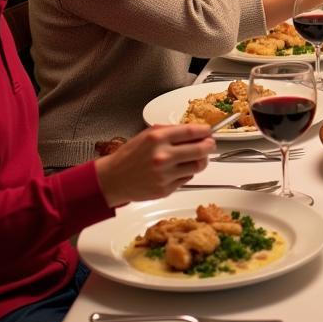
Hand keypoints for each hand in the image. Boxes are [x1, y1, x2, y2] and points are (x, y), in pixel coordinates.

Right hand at [95, 124, 215, 207]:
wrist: (112, 179)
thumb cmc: (130, 155)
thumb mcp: (148, 134)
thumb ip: (172, 131)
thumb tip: (196, 131)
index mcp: (158, 138)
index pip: (192, 132)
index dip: (206, 131)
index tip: (209, 131)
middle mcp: (162, 156)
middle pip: (201, 150)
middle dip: (210, 145)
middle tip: (209, 144)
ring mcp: (164, 175)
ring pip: (198, 166)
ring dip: (201, 160)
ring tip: (196, 157)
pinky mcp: (165, 190)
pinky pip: (187, 179)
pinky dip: (187, 173)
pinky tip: (177, 169)